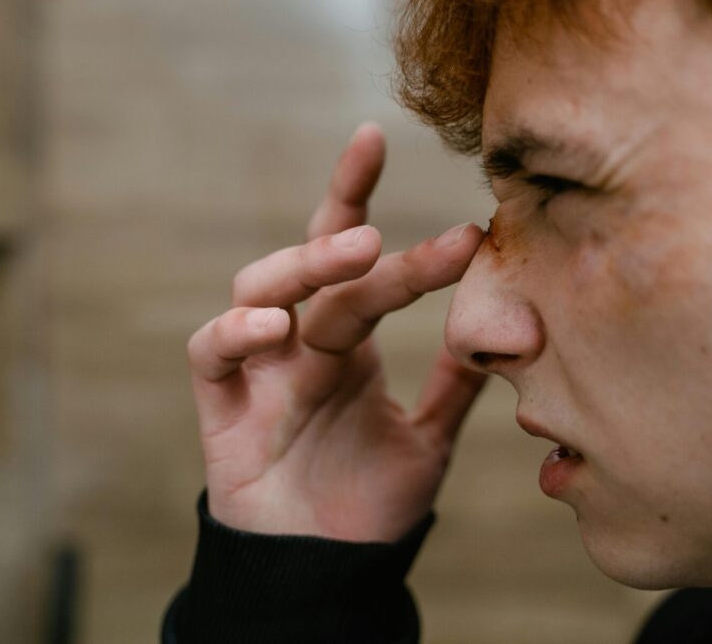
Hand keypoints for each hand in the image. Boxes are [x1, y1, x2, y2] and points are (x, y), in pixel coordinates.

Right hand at [186, 123, 487, 541]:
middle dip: (340, 231)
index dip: (355, 195)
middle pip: (310, 264)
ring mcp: (257, 368)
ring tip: (350, 256)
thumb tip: (502, 327)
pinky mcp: (220, 405)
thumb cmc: (367, 506)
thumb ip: (454, 386)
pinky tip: (274, 327)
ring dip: (300, 268)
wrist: (326, 574)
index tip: (379, 137)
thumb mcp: (426, 441)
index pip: (349, 254)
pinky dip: (234, 331)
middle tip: (383, 226)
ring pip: (258, 290)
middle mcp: (300, 341)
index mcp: (345, 341)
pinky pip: (210, 351)